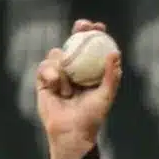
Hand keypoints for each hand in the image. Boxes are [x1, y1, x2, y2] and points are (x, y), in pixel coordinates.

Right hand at [37, 20, 121, 158]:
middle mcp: (75, 68)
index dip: (95, 33)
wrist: (70, 132)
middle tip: (81, 27)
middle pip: (74, 42)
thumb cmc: (92, 116)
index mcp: (91, 70)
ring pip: (57, 53)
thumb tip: (115, 53)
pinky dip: (51, 75)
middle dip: (78, 30)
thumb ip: (111, 75)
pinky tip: (55, 86)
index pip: (93, 47)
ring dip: (63, 67)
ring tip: (67, 89)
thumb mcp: (105, 95)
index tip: (99, 27)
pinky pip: (44, 66)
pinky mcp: (43, 79)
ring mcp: (58, 72)